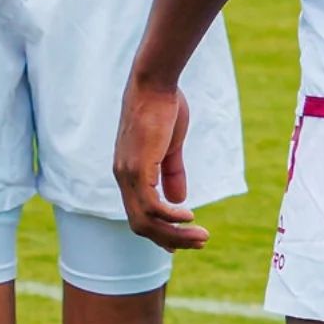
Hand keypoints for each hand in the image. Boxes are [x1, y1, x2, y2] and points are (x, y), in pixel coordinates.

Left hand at [114, 77, 207, 251]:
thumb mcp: (169, 144)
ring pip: (147, 220)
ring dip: (175, 234)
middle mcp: (123, 177)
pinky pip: (152, 205)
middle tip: (199, 242)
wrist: (155, 81)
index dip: (159, 232)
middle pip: (142, 224)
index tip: (181, 242)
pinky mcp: (137, 168)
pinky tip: (189, 217)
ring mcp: (128, 174)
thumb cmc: (163, 106)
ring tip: (201, 236)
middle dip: (171, 239)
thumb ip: (171, 171)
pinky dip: (170, 216)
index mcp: (128, 172)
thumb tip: (179, 199)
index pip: (139, 214)